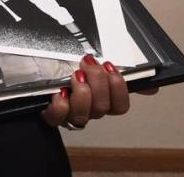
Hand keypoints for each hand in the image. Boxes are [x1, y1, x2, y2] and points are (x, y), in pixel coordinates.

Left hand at [41, 55, 155, 128]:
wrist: (31, 63)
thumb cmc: (63, 63)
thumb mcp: (92, 64)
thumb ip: (119, 74)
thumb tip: (152, 86)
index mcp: (100, 99)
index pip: (120, 106)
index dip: (119, 88)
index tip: (110, 67)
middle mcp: (86, 109)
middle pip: (103, 108)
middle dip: (98, 83)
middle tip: (88, 64)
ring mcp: (67, 114)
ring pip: (84, 116)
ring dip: (82, 93)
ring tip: (75, 75)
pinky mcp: (48, 114)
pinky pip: (58, 119)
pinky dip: (61, 107)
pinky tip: (61, 94)